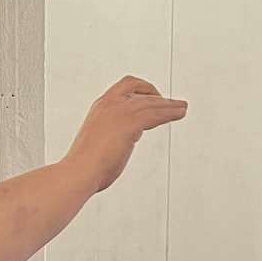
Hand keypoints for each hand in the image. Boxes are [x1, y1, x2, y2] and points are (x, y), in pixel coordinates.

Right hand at [64, 75, 186, 194]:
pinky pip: (156, 113)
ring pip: (151, 102)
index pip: (123, 88)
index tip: (151, 99)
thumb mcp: (95, 145)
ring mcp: (120, 111)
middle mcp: (110, 104)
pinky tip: (180, 113)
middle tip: (171, 103)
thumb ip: (109, 139)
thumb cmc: (84, 167)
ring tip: (182, 107)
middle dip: (157, 95)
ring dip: (169, 104)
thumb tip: (117, 148)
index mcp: (100, 107)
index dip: (140, 91)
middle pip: (139, 90)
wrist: (79, 172)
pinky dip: (171, 112)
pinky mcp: (131, 122)